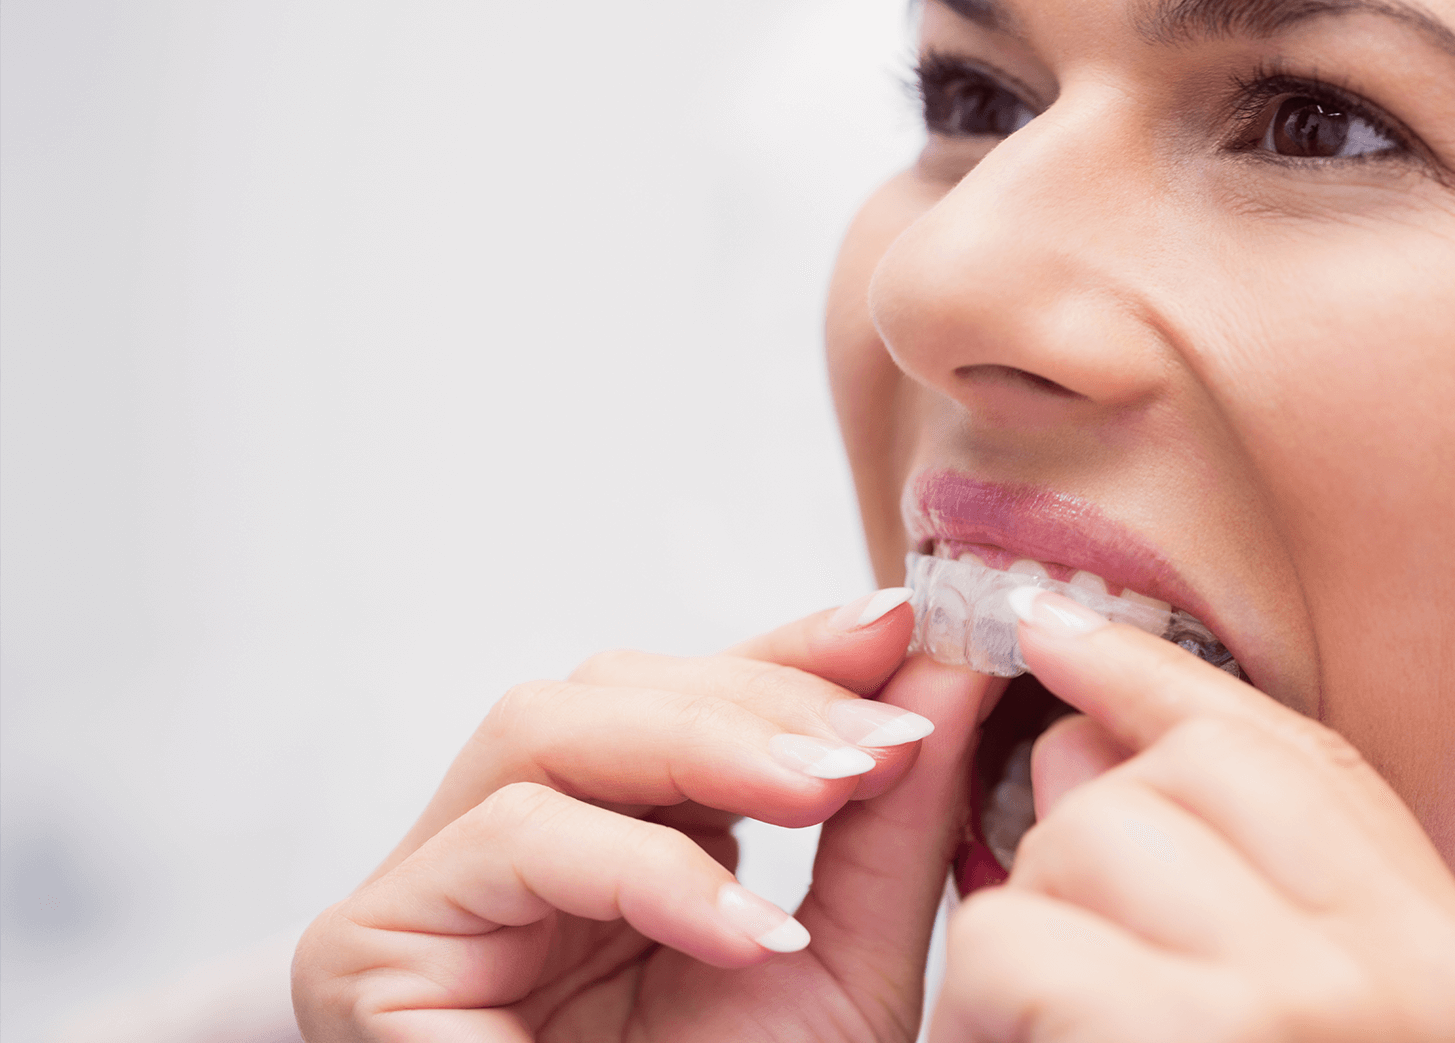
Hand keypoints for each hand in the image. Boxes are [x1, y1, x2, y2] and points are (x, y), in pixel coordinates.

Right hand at [295, 590, 995, 1041]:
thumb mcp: (840, 968)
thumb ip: (891, 825)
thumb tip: (949, 674)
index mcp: (612, 847)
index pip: (686, 701)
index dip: (789, 653)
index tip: (903, 621)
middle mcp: (512, 853)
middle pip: (606, 691)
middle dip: (758, 695)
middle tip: (880, 735)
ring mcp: (434, 892)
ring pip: (542, 729)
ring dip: (703, 745)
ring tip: (827, 793)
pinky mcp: (371, 946)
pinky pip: (508, 841)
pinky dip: (642, 867)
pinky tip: (744, 928)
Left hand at [931, 591, 1454, 1042]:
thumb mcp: (1290, 1016)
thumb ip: (1218, 882)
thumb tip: (1074, 739)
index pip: (1305, 759)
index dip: (1160, 679)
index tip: (1053, 628)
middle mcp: (1431, 980)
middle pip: (1186, 776)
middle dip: (1083, 839)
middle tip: (1061, 959)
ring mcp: (1319, 1008)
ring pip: (1087, 837)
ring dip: (1023, 934)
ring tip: (1045, 1033)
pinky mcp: (1194, 1041)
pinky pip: (1011, 938)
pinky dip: (981, 1003)